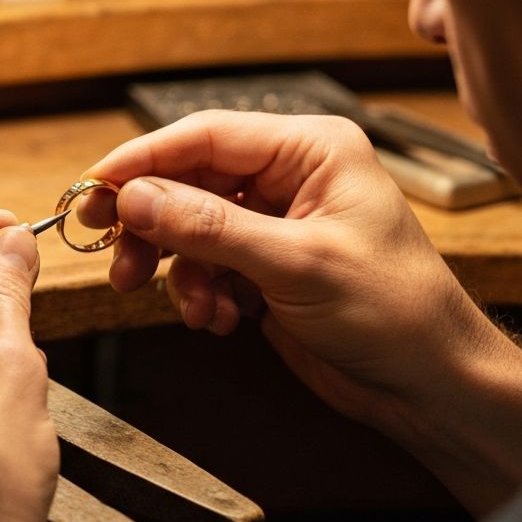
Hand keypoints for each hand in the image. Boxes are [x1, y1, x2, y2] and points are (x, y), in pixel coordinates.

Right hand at [85, 111, 521, 511]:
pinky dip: (200, 293)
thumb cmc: (393, 311)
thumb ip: (209, 227)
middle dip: (152, 223)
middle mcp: (289, 178)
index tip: (94, 186)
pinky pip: (206, 266)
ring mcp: (274, 223)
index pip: (206, 136)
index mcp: (311, 150)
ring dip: (177, 269)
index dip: (144, 159)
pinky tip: (220, 319)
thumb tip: (135, 196)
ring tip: (189, 305)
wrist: (427, 385)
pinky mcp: (264, 266)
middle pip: (190, 181)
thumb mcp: (295, 263)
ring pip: (191, 228)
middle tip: (111, 250)